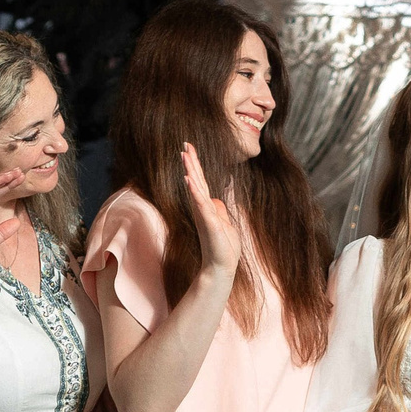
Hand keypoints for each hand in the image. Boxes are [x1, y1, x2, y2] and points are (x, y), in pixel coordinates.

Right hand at [180, 142, 243, 276]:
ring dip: (191, 171)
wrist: (221, 267)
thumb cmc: (223, 247)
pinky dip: (195, 191)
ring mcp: (204, 215)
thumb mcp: (225, 222)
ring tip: (185, 155)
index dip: (195, 165)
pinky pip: (200, 204)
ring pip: (196, 188)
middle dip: (191, 162)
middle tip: (185, 145)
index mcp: (207, 207)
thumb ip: (220, 207)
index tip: (189, 149)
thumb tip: (219, 195)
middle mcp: (202, 208)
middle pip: (196, 180)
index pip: (201, 182)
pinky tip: (190, 180)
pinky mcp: (208, 223)